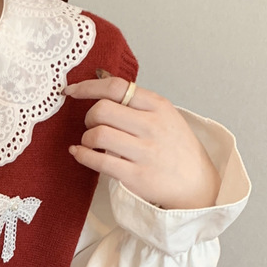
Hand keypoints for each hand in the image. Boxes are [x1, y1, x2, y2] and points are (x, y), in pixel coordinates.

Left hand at [64, 72, 220, 209]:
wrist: (195, 183)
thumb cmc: (175, 148)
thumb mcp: (164, 116)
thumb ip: (137, 103)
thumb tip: (101, 83)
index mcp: (157, 106)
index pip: (116, 87)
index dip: (87, 86)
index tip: (72, 91)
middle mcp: (151, 126)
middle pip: (102, 110)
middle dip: (88, 117)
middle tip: (91, 125)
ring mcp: (144, 151)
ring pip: (98, 135)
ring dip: (86, 138)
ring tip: (91, 143)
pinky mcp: (135, 175)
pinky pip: (99, 161)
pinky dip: (82, 155)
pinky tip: (79, 153)